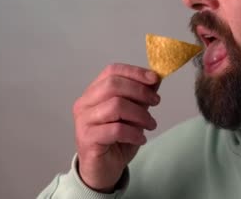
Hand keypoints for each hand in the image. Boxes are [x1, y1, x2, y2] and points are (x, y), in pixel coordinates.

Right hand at [73, 63, 160, 191]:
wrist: (103, 170)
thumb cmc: (116, 139)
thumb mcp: (133, 113)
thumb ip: (140, 95)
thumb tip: (155, 78)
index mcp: (94, 92)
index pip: (112, 71)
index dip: (135, 72)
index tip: (155, 79)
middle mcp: (84, 103)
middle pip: (113, 85)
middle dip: (140, 91)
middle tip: (156, 101)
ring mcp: (84, 121)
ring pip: (116, 106)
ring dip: (140, 114)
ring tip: (151, 124)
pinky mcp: (87, 139)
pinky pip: (116, 129)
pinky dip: (134, 133)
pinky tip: (141, 139)